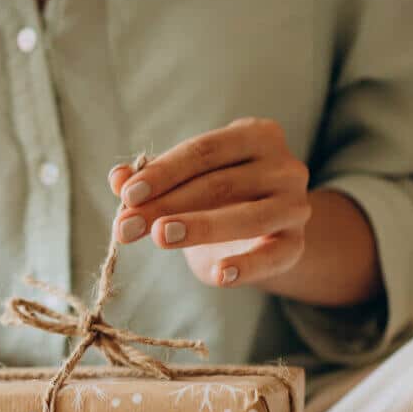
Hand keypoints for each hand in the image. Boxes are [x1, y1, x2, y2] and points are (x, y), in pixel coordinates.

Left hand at [109, 118, 311, 287]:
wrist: (262, 231)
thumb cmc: (217, 196)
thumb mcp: (185, 182)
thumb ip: (152, 180)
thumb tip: (116, 178)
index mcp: (256, 136)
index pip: (204, 152)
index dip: (163, 172)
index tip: (127, 196)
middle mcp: (284, 166)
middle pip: (219, 184)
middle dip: (166, 206)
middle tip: (125, 227)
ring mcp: (294, 206)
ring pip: (247, 218)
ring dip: (200, 227)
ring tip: (160, 237)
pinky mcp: (296, 245)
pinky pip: (272, 257)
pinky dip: (246, 267)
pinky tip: (218, 275)